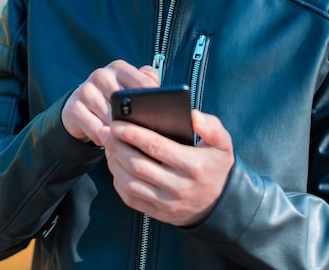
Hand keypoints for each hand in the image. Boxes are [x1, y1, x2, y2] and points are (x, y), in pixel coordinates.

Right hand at [61, 60, 158, 144]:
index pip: (141, 81)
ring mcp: (85, 90)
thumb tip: (161, 90)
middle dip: (136, 120)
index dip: (153, 99)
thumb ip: (147, 82)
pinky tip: (111, 142)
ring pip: (110, 118)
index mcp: (118, 68)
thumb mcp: (129, 88)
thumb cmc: (112, 99)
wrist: (80, 109)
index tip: (163, 114)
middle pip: (125, 102)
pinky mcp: (73, 107)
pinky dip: (105, 138)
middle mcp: (101, 75)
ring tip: (131, 142)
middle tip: (148, 135)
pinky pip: (95, 129)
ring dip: (120, 133)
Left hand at [100, 110, 233, 226]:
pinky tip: (116, 165)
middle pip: (138, 164)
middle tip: (105, 131)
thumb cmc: (217, 166)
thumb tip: (193, 115)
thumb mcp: (223, 143)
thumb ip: (210, 126)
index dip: (133, 133)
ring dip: (115, 163)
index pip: (156, 147)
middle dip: (117, 146)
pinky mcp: (158, 213)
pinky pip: (131, 198)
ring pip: (130, 183)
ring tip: (109, 146)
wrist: (222, 205)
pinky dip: (119, 181)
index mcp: (193, 165)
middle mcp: (178, 186)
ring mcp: (167, 203)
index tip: (117, 123)